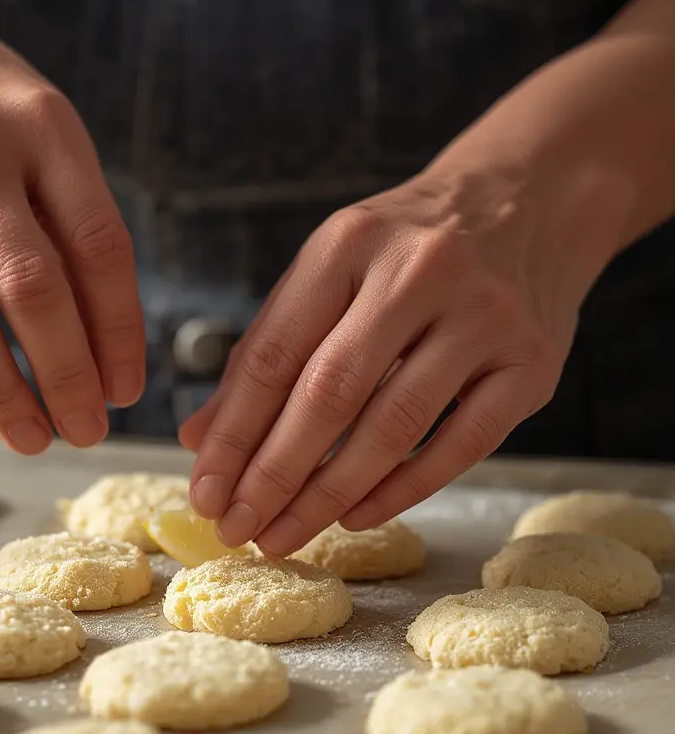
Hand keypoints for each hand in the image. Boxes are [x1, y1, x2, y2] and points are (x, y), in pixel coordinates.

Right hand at [0, 0, 142, 452]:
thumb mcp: (48, 136)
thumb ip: (77, 225)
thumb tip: (109, 347)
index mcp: (44, 130)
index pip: (99, 248)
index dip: (120, 331)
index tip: (127, 389)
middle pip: (30, 288)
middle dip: (66, 376)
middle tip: (86, 430)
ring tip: (31, 435)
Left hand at [179, 166, 602, 554]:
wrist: (532, 198)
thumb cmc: (408, 249)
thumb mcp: (328, 272)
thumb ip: (265, 351)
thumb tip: (201, 439)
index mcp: (348, 244)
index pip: (272, 355)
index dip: (232, 435)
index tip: (204, 493)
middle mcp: (418, 272)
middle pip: (328, 394)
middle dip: (273, 475)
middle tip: (237, 528)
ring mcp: (484, 317)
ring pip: (393, 426)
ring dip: (328, 495)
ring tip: (284, 535)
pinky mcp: (533, 362)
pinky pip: (462, 445)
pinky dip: (402, 490)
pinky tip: (355, 517)